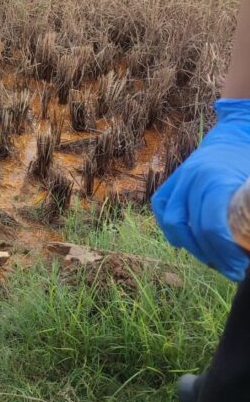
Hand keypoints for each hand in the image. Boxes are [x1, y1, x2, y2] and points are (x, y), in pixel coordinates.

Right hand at [151, 99, 249, 281]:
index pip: (212, 226)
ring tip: (212, 259)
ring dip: (192, 247)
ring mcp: (180, 179)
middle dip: (213, 256)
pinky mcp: (172, 180)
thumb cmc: (249, 159)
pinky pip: (161, 208)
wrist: (239, 132)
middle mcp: (192, 179)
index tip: (238, 268)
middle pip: (193, 230)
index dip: (225, 253)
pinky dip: (170, 229)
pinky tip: (185, 243)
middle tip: (231, 270)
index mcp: (215, 179)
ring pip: (174, 223)